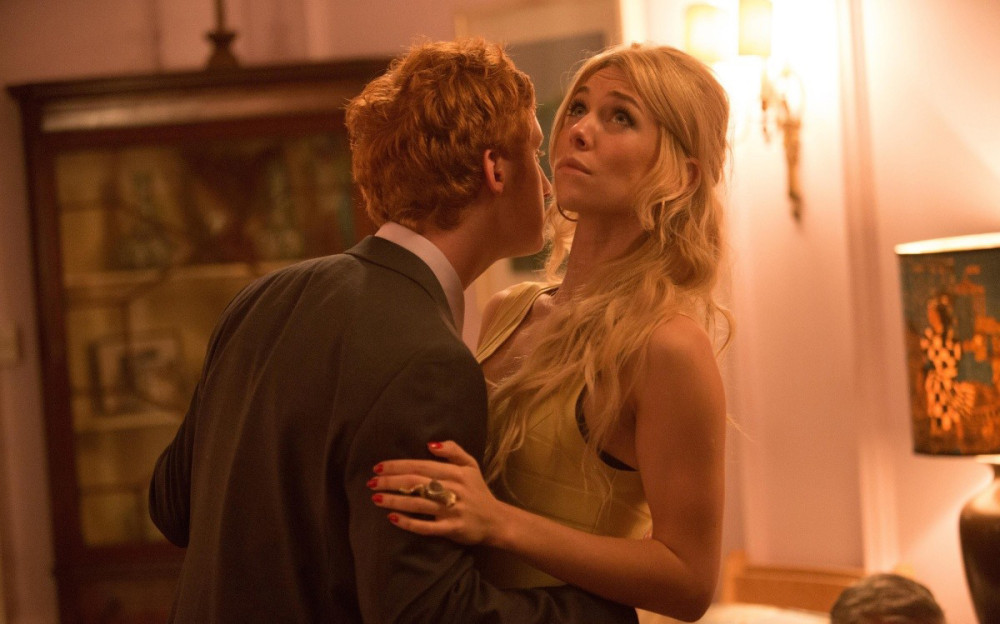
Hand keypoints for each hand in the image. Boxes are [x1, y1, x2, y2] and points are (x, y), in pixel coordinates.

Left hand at [369, 440, 506, 545]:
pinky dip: (408, 523)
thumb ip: (453, 450)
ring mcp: (452, 511)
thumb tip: (430, 444)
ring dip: (395, 500)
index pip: (421, 466)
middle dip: (391, 482)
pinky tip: (392, 518)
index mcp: (456, 472)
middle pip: (416, 483)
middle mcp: (453, 489)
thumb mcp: (471, 465)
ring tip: (376, 498)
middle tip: (371, 483)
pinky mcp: (452, 529)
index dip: (398, 466)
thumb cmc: (478, 491)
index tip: (378, 467)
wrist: (496, 520)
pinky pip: (426, 526)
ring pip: (418, 503)